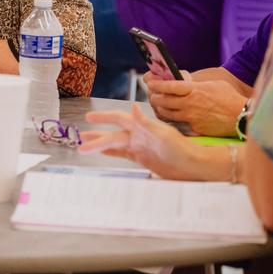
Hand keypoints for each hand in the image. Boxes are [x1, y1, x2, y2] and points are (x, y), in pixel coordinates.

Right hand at [80, 104, 225, 180]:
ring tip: (83, 146)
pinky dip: (112, 153)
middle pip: (113, 134)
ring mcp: (140, 146)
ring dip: (100, 144)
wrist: (193, 166)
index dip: (104, 117)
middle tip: (79, 139)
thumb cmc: (181, 149)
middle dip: (96, 137)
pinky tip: (103, 153)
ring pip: (115, 144)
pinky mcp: (143, 158)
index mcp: (142, 126)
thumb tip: (133, 107)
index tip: (89, 117)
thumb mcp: (163, 135)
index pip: (119, 118)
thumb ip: (146, 122)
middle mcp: (139, 135)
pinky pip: (123, 154)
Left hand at [142, 72, 245, 136]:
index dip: (157, 84)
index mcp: (194, 89)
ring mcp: (191, 117)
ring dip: (161, 109)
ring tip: (160, 106)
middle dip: (155, 97)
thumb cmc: (229, 98)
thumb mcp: (213, 85)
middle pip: (164, 100)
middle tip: (153, 96)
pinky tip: (172, 118)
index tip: (150, 83)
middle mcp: (190, 103)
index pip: (169, 86)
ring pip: (168, 113)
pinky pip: (178, 124)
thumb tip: (185, 84)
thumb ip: (196, 85)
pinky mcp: (194, 128)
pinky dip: (173, 120)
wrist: (241, 117)